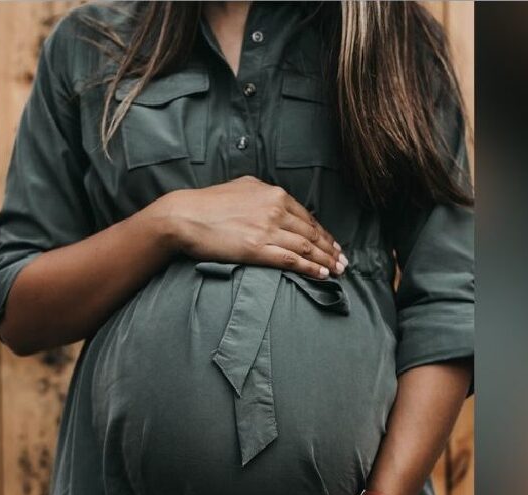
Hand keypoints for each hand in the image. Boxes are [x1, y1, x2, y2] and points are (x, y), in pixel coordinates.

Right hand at [155, 175, 346, 278]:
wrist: (183, 216)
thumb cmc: (207, 203)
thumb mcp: (240, 187)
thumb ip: (261, 192)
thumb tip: (273, 197)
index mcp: (273, 194)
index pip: (307, 217)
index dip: (323, 233)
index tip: (332, 244)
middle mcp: (275, 210)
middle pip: (311, 232)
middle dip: (330, 249)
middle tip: (343, 261)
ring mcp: (267, 229)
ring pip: (306, 246)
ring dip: (325, 260)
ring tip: (337, 271)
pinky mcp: (257, 248)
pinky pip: (291, 259)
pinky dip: (310, 268)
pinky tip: (321, 274)